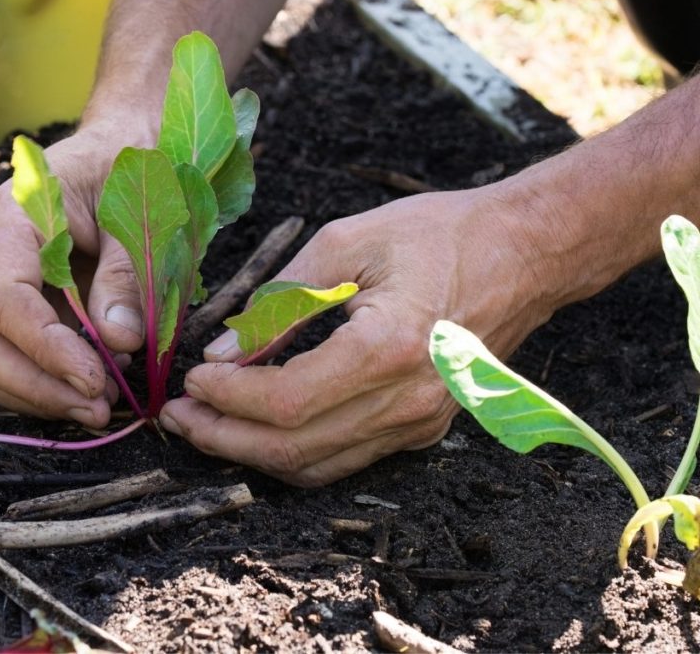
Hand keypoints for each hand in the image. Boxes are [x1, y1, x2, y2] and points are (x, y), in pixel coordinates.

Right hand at [0, 119, 152, 426]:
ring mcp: (0, 282)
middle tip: (99, 409)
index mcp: (16, 217)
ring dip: (42, 394)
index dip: (47, 349)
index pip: (8, 299)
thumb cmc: (137, 172)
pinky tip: (94, 389)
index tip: (94, 380)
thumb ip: (127, 276)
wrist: (130, 149)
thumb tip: (117, 341)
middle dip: (39, 385)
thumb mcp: (144, 218)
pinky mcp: (21, 307)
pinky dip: (49, 382)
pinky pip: (17, 357)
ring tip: (101, 407)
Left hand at [159, 187, 559, 485]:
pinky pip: (343, 459)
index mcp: (389, 348)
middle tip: (176, 416)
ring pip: (316, 467)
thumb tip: (224, 353)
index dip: (227, 398)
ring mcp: (420, 423)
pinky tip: (256, 427)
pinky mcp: (423, 428)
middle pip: (294, 448)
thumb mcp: (348, 242)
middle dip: (223, 438)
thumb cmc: (439, 234)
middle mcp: (408, 401)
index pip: (287, 400)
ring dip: (250, 453)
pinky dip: (291, 451)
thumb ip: (281, 302)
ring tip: (203, 426)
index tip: (189, 380)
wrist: (525, 254)